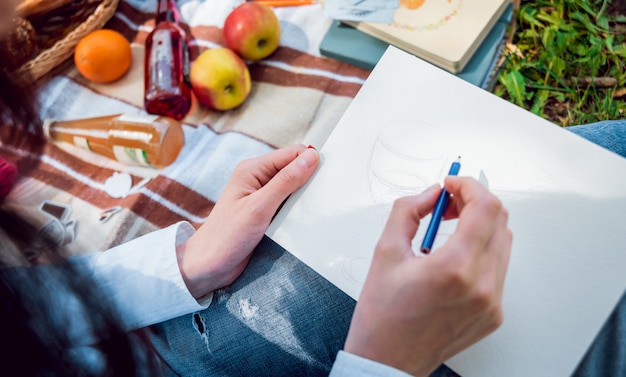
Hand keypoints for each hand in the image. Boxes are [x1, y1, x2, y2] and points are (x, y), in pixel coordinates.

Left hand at [176, 144, 319, 297]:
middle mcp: (258, 180)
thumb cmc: (227, 236)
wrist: (209, 267)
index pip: (291, 154)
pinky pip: (289, 206)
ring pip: (294, 189)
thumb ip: (286, 181)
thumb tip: (311, 156)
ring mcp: (262, 198)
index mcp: (252, 170)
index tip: (330, 175)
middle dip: (310, 179)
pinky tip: (308, 219)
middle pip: (294, 170)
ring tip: (319, 207)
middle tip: (327, 194)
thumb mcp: (260, 207)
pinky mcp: (266, 215)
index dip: (311, 161)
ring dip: (305, 198)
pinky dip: (299, 211)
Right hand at [344, 176, 511, 376]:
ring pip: (502, 243)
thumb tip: (430, 194)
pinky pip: (498, 268)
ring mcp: (492, 302)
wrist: (387, 360)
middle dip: (473, 202)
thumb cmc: (382, 315)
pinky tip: (453, 259)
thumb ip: (408, 211)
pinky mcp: (494, 313)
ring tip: (448, 232)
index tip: (450, 184)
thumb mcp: (385, 252)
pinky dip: (480, 252)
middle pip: (499, 220)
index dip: (468, 185)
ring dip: (479, 226)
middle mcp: (482, 285)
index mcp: (455, 267)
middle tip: (446, 205)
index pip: (485, 206)